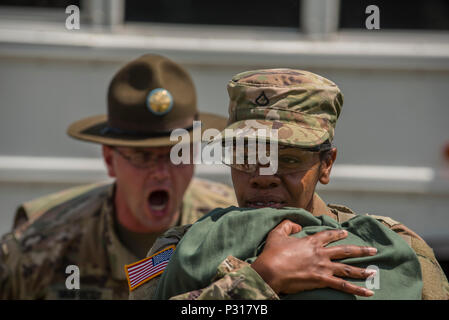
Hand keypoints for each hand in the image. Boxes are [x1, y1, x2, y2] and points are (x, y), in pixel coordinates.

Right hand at [251, 219, 377, 296]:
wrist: (271, 270)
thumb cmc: (272, 253)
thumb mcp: (277, 233)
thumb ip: (288, 225)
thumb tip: (298, 226)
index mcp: (311, 241)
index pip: (328, 235)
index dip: (337, 233)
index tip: (345, 233)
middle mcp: (321, 253)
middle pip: (345, 250)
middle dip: (361, 250)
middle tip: (372, 250)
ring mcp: (323, 267)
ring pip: (348, 268)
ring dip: (362, 270)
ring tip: (374, 272)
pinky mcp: (322, 280)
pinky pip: (343, 286)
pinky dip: (357, 289)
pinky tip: (368, 292)